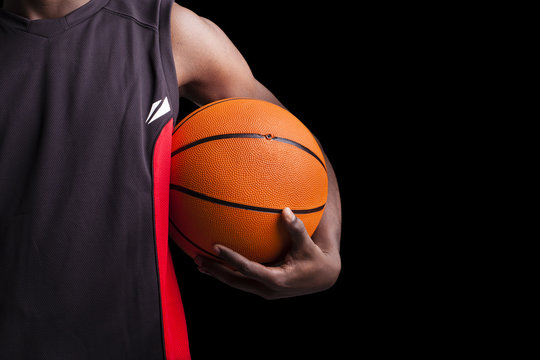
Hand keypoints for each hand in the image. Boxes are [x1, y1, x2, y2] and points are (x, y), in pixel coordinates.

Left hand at [194, 207, 340, 299]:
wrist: (323, 277)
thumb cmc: (315, 258)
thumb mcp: (308, 244)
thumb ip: (296, 229)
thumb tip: (286, 210)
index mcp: (277, 279)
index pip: (248, 269)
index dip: (231, 259)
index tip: (215, 247)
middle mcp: (267, 289)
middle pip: (235, 281)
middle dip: (215, 271)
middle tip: (197, 258)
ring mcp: (264, 291)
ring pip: (235, 283)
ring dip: (217, 274)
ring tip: (198, 262)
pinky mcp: (263, 289)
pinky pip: (241, 281)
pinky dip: (227, 274)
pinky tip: (215, 265)